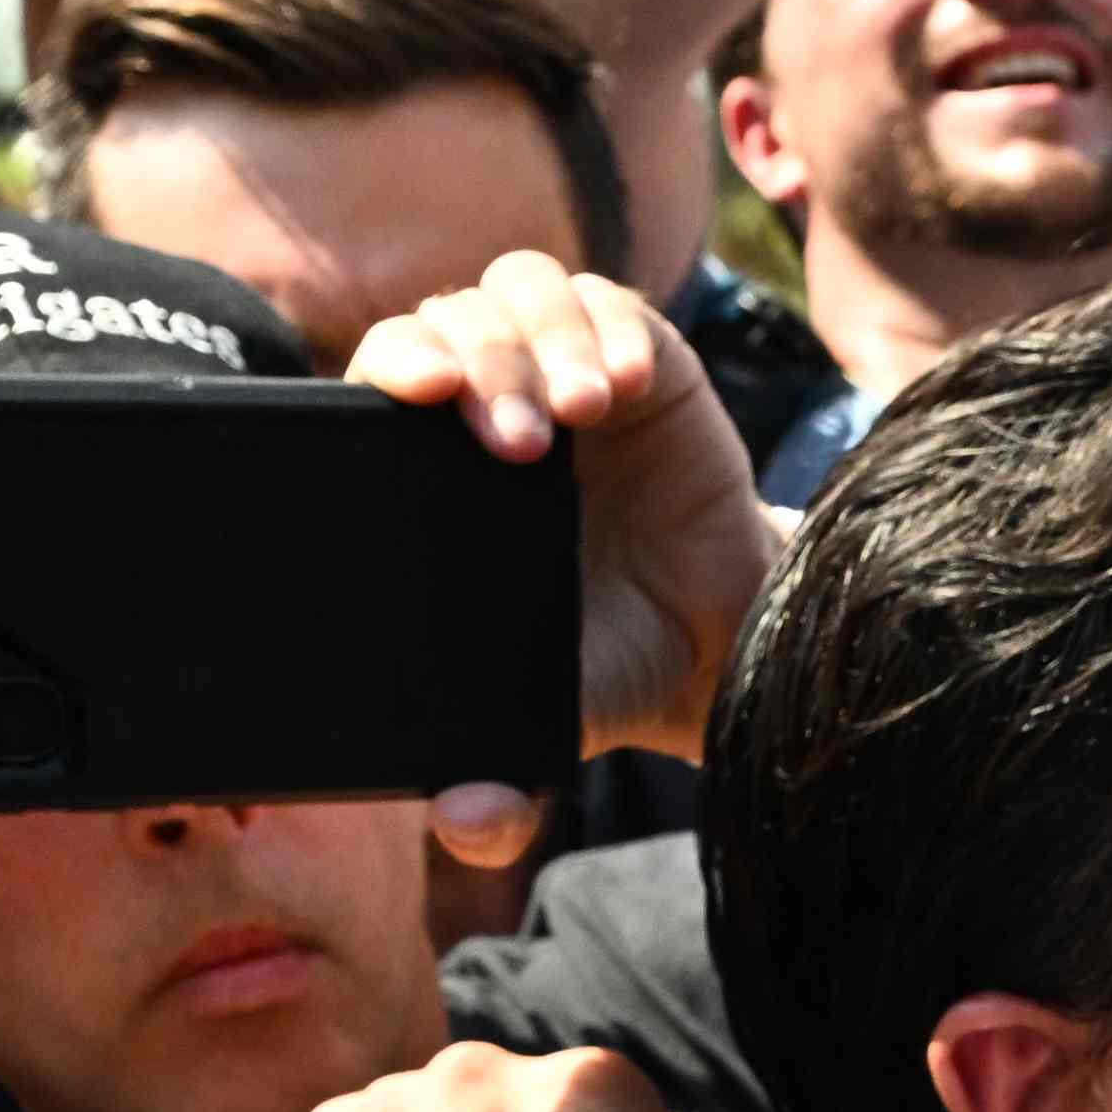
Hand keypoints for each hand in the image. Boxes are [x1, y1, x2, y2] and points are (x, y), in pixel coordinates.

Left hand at [349, 252, 771, 772]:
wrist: (726, 647)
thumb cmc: (613, 665)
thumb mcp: (552, 721)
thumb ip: (501, 782)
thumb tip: (466, 821)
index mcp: (440, 475)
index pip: (385, 384)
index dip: (389, 367)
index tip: (415, 394)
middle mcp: (494, 409)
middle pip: (449, 322)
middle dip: (476, 360)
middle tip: (518, 441)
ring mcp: (566, 375)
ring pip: (517, 289)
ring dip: (542, 336)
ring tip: (586, 409)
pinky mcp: (646, 359)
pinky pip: (608, 300)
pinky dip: (611, 325)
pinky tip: (629, 383)